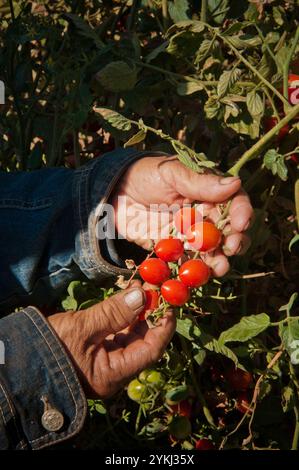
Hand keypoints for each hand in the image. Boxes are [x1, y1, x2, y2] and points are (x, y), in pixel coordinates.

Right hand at [48, 285, 174, 397]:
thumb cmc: (49, 347)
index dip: (164, 327)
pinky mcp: (96, 352)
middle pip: (142, 342)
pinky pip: (116, 334)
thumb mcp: (82, 328)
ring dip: (136, 312)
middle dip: (150, 314)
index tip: (170, 304)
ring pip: (130, 336)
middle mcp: (113, 371)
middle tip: (153, 288)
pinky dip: (122, 316)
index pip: (150, 351)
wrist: (18, 360)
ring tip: (139, 286)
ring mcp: (104, 362)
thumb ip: (113, 312)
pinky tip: (125, 298)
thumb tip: (142, 295)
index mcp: (113, 375)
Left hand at [113, 156, 252, 275]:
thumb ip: (199, 182)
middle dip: (235, 241)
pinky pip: (189, 262)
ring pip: (213, 250)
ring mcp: (191, 235)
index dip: (242, 212)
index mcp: (208, 192)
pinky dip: (195, 271)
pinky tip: (198, 276)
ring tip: (220, 267)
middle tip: (231, 247)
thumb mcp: (170, 174)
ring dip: (219, 260)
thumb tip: (234, 183)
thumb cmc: (144, 175)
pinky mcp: (175, 250)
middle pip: (229, 230)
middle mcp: (205, 215)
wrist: (113, 194)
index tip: (241, 223)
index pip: (234, 201)